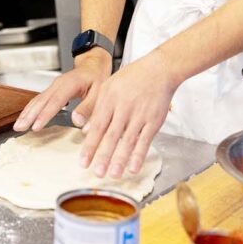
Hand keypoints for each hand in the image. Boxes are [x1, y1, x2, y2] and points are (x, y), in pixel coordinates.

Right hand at [13, 48, 111, 132]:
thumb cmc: (97, 79)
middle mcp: (58, 84)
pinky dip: (30, 109)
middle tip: (19, 128)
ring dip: (26, 113)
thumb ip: (88, 107)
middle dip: (29, 115)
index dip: (45, 115)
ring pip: (37, 100)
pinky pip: (38, 100)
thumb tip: (77, 122)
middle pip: (41, 100)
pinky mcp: (51, 90)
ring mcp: (53, 86)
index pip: (56, 101)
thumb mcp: (99, 92)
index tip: (36, 126)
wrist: (92, 65)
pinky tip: (25, 117)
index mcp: (70, 84)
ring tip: (17, 126)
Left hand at [79, 47, 177, 177]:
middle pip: (111, 136)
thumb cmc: (132, 78)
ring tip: (113, 174)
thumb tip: (85, 130)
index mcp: (109, 99)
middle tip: (96, 173)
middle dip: (103, 156)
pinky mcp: (154, 120)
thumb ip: (95, 108)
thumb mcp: (108, 87)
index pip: (97, 127)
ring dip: (120, 159)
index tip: (84, 162)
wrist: (159, 69)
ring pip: (128, 140)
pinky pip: (145, 140)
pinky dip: (139, 155)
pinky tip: (133, 167)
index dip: (90, 146)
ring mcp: (139, 115)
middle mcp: (123, 108)